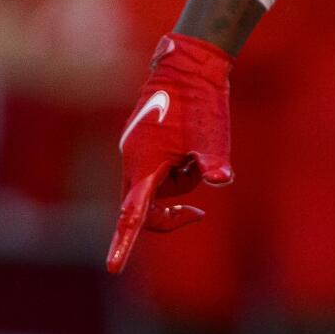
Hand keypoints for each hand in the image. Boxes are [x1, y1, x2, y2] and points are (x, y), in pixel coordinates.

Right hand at [105, 33, 234, 273]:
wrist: (189, 65)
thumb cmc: (199, 102)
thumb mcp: (212, 137)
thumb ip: (213, 163)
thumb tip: (221, 180)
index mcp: (144, 166)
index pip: (131, 215)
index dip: (122, 243)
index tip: (112, 268)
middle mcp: (133, 161)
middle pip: (145, 207)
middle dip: (171, 211)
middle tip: (198, 215)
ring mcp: (137, 151)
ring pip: (158, 188)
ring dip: (181, 182)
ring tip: (198, 154)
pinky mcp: (145, 143)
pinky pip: (160, 171)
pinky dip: (179, 167)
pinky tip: (193, 147)